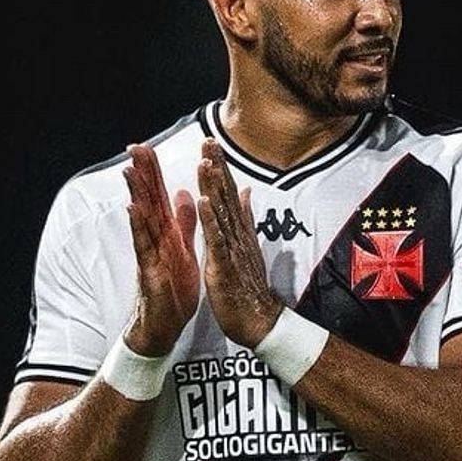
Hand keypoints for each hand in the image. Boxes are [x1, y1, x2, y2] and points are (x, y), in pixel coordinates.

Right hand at [122, 142, 198, 355]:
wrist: (164, 328)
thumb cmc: (173, 291)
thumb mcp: (184, 251)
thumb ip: (183, 224)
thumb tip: (184, 194)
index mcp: (167, 234)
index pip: (159, 197)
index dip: (154, 172)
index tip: (148, 146)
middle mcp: (155, 240)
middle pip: (147, 201)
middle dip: (142, 174)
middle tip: (134, 145)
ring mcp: (149, 254)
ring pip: (141, 219)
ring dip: (135, 194)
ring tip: (129, 169)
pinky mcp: (148, 271)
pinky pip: (142, 247)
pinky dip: (137, 228)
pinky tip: (132, 210)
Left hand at [196, 137, 282, 350]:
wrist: (257, 321)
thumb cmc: (247, 287)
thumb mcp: (244, 247)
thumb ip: (243, 218)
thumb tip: (245, 191)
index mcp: (238, 232)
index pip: (228, 195)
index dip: (220, 169)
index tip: (211, 144)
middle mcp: (236, 236)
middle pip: (226, 196)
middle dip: (216, 167)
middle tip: (208, 139)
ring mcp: (231, 250)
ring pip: (221, 213)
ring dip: (213, 187)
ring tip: (204, 161)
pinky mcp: (224, 266)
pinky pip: (217, 240)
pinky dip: (211, 221)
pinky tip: (204, 202)